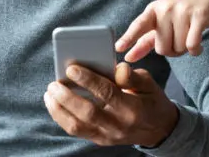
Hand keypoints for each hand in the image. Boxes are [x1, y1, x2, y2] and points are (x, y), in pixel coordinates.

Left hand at [44, 63, 177, 147]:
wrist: (158, 129)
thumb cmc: (151, 100)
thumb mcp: (149, 84)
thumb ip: (132, 75)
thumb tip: (116, 68)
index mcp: (133, 108)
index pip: (107, 94)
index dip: (88, 80)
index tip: (71, 69)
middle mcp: (119, 125)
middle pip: (88, 113)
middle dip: (67, 97)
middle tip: (54, 83)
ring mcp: (108, 136)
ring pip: (77, 126)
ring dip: (59, 109)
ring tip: (50, 93)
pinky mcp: (100, 140)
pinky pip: (76, 131)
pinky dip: (62, 117)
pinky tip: (54, 104)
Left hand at [115, 0, 208, 59]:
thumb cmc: (183, 11)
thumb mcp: (162, 21)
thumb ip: (145, 41)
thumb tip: (128, 57)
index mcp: (153, 10)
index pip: (139, 25)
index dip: (128, 38)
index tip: (118, 48)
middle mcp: (165, 9)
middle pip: (162, 48)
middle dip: (171, 50)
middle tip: (179, 37)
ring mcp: (182, 11)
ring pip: (178, 48)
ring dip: (185, 49)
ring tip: (190, 35)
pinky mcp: (199, 16)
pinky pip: (192, 45)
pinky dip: (195, 51)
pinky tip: (198, 46)